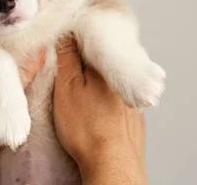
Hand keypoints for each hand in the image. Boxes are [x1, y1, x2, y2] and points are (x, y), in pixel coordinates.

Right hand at [53, 36, 148, 184]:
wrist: (112, 164)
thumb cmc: (87, 129)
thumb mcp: (66, 88)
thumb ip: (67, 58)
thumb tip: (66, 33)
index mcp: (106, 67)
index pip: (88, 43)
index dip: (72, 44)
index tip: (61, 50)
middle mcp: (124, 80)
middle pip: (101, 63)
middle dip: (86, 66)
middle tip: (68, 77)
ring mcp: (132, 100)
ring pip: (111, 84)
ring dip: (98, 85)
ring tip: (82, 100)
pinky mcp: (135, 118)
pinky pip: (118, 102)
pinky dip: (107, 104)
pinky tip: (97, 116)